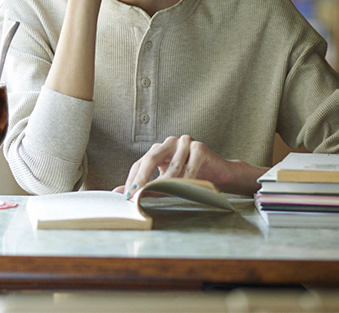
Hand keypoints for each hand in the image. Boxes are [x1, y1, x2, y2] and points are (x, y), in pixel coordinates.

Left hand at [114, 135, 264, 197]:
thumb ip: (145, 186)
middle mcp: (169, 143)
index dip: (133, 179)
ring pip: (172, 165)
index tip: (128, 195)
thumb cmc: (191, 178)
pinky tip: (183, 190)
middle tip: (136, 193)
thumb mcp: (166, 182)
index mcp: (158, 149)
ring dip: (165, 182)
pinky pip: (191, 166)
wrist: (220, 174)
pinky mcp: (200, 148)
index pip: (140, 163)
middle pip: (151, 159)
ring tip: (158, 194)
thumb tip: (119, 193)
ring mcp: (185, 142)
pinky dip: (186, 179)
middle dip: (142, 178)